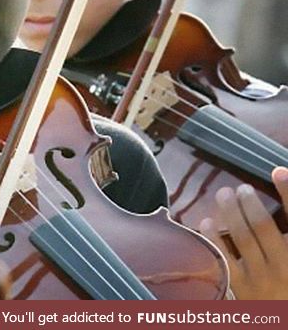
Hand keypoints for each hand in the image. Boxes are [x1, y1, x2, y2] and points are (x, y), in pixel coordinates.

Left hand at [200, 167, 287, 299]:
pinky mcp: (239, 291)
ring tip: (224, 194)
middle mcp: (284, 267)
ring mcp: (260, 280)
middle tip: (242, 188)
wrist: (277, 320)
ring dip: (230, 211)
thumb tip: (279, 182)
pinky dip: (212, 236)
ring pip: (240, 236)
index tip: (278, 172)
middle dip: (250, 202)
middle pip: (262, 226)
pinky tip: (206, 222)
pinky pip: (222, 257)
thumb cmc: (285, 285)